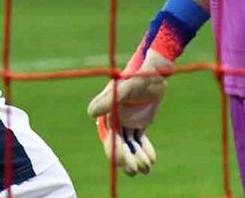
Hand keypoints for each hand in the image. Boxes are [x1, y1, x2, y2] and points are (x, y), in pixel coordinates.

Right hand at [86, 49, 171, 175]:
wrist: (153, 73)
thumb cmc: (137, 77)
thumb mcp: (124, 88)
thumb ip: (108, 100)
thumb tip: (91, 114)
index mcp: (108, 114)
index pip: (110, 138)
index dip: (116, 152)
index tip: (125, 162)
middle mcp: (115, 120)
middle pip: (119, 146)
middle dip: (126, 160)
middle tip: (136, 171)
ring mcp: (127, 122)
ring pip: (130, 145)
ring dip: (137, 158)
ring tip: (147, 167)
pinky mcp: (139, 123)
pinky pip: (140, 140)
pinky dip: (145, 150)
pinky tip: (152, 159)